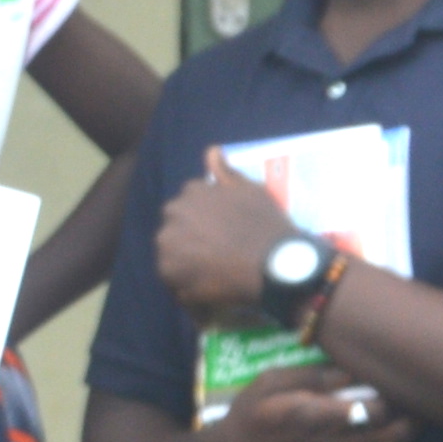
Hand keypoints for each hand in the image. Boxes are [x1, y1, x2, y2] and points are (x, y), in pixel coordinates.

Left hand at [153, 162, 295, 320]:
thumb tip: (211, 151)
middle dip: (190, 239)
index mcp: (191, 192)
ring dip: (186, 263)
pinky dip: (188, 287)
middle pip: (175, 228)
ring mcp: (168, 244)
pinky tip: (209, 290)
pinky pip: (174, 282)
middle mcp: (173, 214)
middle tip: (216, 253)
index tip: (221, 232)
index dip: (204, 220)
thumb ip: (226, 172)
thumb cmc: (266, 225)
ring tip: (212, 274)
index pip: (188, 205)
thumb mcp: (252, 190)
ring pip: (172, 255)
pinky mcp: (169, 274)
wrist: (275, 265)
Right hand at [200, 360, 405, 441]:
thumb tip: (349, 369)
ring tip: (405, 408)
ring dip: (404, 429)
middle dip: (411, 412)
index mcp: (317, 416)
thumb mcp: (268, 383)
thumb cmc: (248, 417)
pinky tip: (382, 425)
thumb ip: (310, 375)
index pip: (378, 408)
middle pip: (395, 433)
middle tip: (413, 392)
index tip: (394, 374)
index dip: (394, 392)